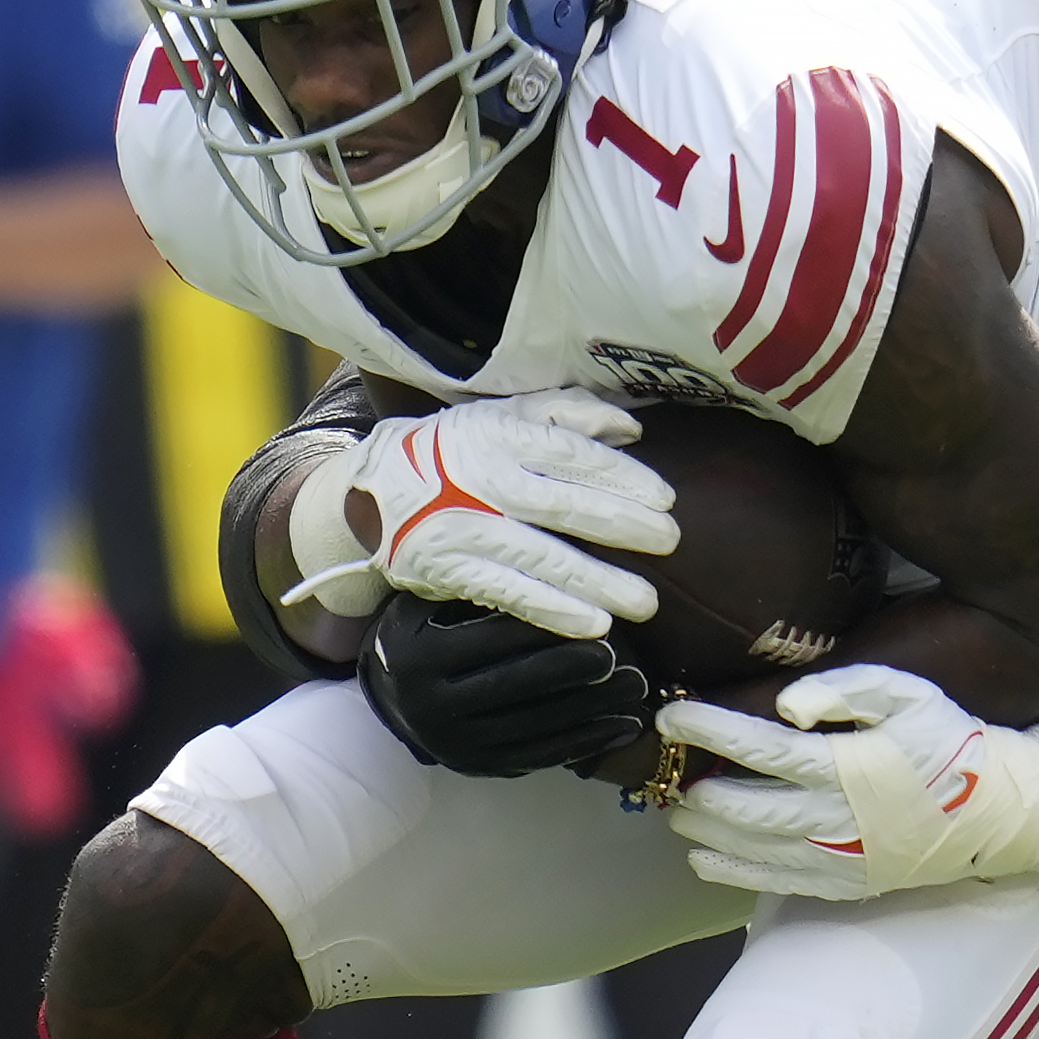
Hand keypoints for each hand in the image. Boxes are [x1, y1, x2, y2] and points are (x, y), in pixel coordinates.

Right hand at [290, 390, 675, 639]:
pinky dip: (552, 610)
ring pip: (541, 556)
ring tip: (646, 601)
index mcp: (498, 435)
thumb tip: (632, 427)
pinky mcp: (450, 571)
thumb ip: (565, 414)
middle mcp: (481, 481)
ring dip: (598, 581)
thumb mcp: (500, 417)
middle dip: (623, 524)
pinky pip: (508, 594)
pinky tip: (593, 624)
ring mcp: (463, 528)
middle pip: (564, 505)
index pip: (570, 454)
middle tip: (670, 541)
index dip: (621, 475)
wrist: (368, 494)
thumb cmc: (453, 452)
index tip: (664, 497)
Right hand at [359, 596, 658, 779]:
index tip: (599, 616)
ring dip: (594, 709)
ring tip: (637, 687)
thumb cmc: (428, 626)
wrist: (393, 688)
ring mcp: (455, 743)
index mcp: (418, 653)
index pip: (493, 639)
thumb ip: (482, 585)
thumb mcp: (434, 598)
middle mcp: (429, 704)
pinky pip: (542, 756)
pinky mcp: (480, 767)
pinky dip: (589, 742)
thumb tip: (557, 560)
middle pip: (516, 685)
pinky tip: (626, 725)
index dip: (549, 627)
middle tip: (622, 656)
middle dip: (574, 670)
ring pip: (536, 725)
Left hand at [659, 662, 1038, 902]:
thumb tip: (785, 705)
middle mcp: (836, 820)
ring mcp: (840, 860)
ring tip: (680, 808)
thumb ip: (848, 689)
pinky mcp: (848, 885)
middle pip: (741, 806)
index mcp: (846, 766)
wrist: (1005, 812)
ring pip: (749, 851)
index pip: (756, 746)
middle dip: (694, 786)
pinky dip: (731, 872)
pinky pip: (774, 884)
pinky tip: (705, 857)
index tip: (672, 716)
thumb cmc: (952, 741)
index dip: (707, 730)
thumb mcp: (911, 694)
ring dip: (705, 832)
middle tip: (667, 766)